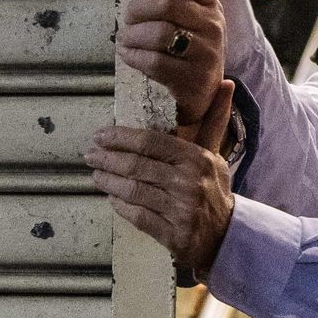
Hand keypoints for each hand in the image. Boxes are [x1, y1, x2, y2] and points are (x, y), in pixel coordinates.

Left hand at [86, 82, 236, 271]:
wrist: (227, 234)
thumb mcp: (215, 154)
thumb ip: (214, 120)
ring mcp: (181, 210)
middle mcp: (190, 183)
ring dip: (109, 182)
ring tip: (95, 176)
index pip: (152, 142)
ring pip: (134, 191)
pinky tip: (111, 198)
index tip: (101, 135)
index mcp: (198, 159)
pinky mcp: (174, 235)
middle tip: (90, 154)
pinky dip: (121, 206)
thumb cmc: (214, 189)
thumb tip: (226, 82)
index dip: (121, 137)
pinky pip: (139, 217)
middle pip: (137, 166)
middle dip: (108, 159)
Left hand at [122, 0, 225, 126]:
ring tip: (126, 39)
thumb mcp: (196, 14)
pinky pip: (156, 62)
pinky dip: (135, 57)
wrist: (203, 94)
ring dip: (133, 35)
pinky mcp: (194, 80)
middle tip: (127, 17)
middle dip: (138, 8)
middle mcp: (213, 27)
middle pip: (168, 3)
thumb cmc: (192, 48)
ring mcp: (206, 54)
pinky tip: (128, 55)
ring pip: (159, 33)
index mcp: (211, 5)